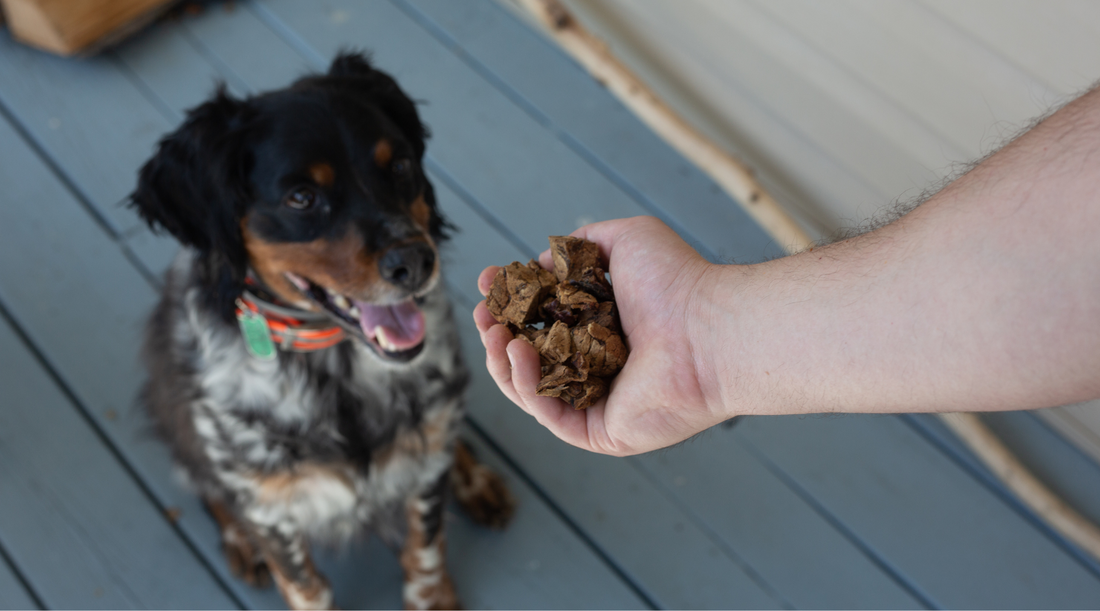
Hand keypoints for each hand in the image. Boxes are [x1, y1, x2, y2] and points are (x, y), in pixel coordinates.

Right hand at [473, 216, 729, 455]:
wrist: (708, 328)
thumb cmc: (678, 281)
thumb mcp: (625, 240)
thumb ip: (581, 245)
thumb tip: (544, 259)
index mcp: (603, 329)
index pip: (544, 320)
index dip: (511, 302)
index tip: (488, 282)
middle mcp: (599, 367)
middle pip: (530, 358)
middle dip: (497, 334)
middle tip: (481, 311)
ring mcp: (600, 403)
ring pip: (532, 390)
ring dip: (503, 361)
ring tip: (493, 332)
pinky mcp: (601, 433)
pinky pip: (550, 414)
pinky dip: (525, 386)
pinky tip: (516, 352)